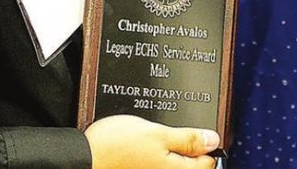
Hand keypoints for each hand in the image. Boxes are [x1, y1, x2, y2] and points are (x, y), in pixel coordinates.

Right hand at [85, 114, 219, 167]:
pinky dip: (152, 158)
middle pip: (190, 166)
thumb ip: (188, 138)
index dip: (204, 142)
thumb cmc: (115, 148)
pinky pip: (155, 166)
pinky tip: (140, 149)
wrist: (83, 159)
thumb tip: (213, 140)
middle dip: (185, 148)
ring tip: (150, 140)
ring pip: (170, 165)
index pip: (208, 161)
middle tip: (168, 134)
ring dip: (166, 153)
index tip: (194, 131)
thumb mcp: (158, 133)